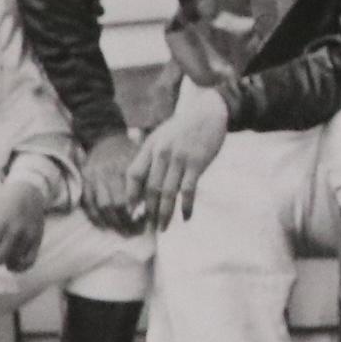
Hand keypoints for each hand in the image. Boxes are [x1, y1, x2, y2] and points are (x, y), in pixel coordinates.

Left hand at [0, 174, 51, 272]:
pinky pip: (29, 262)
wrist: (29, 191)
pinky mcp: (37, 240)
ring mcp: (28, 236)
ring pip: (13, 262)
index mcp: (0, 222)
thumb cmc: (4, 201)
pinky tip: (12, 263)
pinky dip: (19, 267)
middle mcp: (16, 231)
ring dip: (3, 263)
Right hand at [78, 132, 142, 229]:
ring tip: (123, 231)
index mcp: (125, 167)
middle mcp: (108, 172)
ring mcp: (94, 177)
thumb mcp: (141, 160)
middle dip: (126, 222)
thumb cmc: (128, 151)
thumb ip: (146, 180)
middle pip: (116, 204)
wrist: (105, 137)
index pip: (132, 196)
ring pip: (102, 206)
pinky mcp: (84, 181)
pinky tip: (105, 226)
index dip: (139, 212)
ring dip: (112, 222)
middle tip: (136, 231)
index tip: (147, 222)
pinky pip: (88, 204)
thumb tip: (155, 204)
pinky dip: (96, 217)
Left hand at [129, 78, 233, 224]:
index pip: (134, 174)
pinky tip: (186, 217)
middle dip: (148, 211)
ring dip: (165, 214)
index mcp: (150, 147)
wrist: (209, 113)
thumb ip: (150, 156)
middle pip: (150, 188)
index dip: (131, 195)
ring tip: (163, 228)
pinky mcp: (197, 163)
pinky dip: (186, 206)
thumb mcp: (161, 136)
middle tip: (149, 228)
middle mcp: (162, 153)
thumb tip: (141, 183)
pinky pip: (188, 190)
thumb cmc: (183, 128)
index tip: (132, 212)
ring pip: (168, 193)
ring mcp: (180, 158)